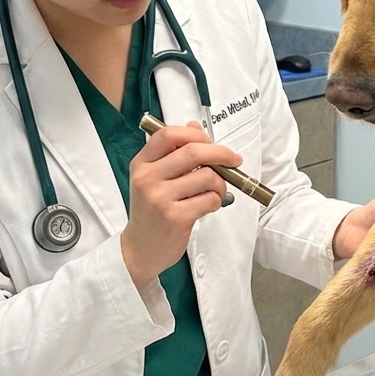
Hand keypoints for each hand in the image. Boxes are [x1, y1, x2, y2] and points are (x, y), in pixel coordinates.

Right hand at [121, 122, 241, 289]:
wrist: (140, 249)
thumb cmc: (151, 211)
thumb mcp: (154, 178)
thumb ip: (174, 153)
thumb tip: (195, 126)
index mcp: (142, 163)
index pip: (168, 135)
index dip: (195, 134)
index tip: (211, 143)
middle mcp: (148, 178)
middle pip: (193, 151)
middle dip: (221, 153)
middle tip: (234, 160)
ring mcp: (160, 198)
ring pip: (206, 176)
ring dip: (220, 183)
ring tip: (215, 192)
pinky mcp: (175, 217)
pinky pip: (209, 199)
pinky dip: (216, 201)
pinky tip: (208, 206)